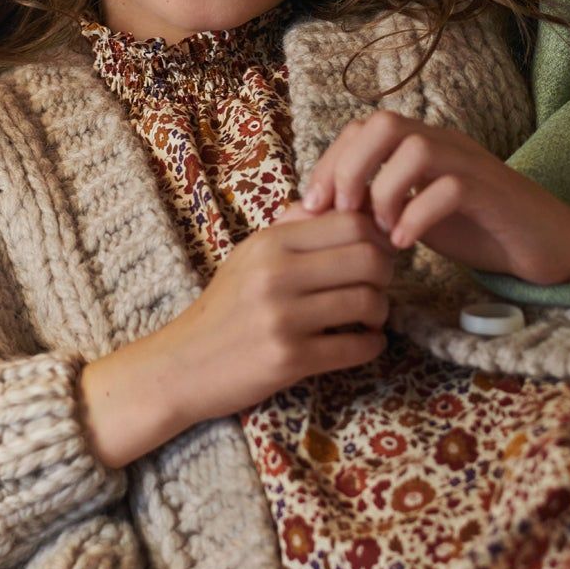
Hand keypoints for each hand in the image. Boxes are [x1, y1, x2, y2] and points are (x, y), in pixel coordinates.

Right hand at [158, 208, 399, 427]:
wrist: (182, 364)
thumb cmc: (225, 307)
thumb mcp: (250, 255)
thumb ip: (294, 226)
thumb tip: (345, 204)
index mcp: (269, 243)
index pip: (351, 222)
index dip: (378, 235)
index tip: (379, 251)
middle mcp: (275, 274)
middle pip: (368, 258)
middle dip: (386, 273)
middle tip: (378, 285)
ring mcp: (282, 318)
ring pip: (368, 302)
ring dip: (380, 312)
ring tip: (368, 317)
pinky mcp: (289, 359)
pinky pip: (357, 347)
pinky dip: (371, 345)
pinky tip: (361, 342)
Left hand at [300, 110, 569, 290]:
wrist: (550, 249)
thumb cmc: (478, 231)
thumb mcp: (414, 216)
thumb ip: (373, 209)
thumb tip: (312, 216)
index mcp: (422, 143)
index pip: (362, 127)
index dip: (331, 160)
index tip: (313, 205)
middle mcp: (444, 143)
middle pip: (383, 124)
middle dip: (350, 166)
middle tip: (341, 212)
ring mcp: (471, 164)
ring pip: (415, 148)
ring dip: (383, 190)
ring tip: (378, 229)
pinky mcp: (494, 193)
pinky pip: (449, 188)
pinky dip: (417, 215)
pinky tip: (406, 244)